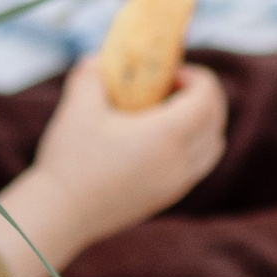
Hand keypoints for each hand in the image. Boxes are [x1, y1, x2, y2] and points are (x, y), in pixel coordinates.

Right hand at [9, 54, 226, 253]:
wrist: (59, 216)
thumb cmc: (70, 160)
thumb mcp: (77, 107)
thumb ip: (90, 75)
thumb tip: (97, 60)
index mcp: (167, 135)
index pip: (208, 99)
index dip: (198, 77)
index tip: (170, 72)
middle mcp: (180, 162)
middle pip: (216, 122)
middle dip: (204, 97)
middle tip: (173, 86)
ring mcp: (176, 185)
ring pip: (212, 148)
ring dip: (202, 123)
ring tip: (168, 113)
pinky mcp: (165, 200)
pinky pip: (197, 168)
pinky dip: (193, 147)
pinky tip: (156, 141)